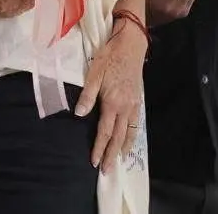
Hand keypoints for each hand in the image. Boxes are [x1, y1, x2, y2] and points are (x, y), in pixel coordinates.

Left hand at [75, 23, 146, 173]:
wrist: (131, 44)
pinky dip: (132, 136)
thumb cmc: (109, 56)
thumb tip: (79, 114)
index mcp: (113, 102)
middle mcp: (126, 107)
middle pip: (118, 137)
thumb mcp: (94, 73)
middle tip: (107, 172)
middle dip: (112, 155)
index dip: (99, 148)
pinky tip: (128, 140)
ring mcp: (134, 104)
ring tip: (119, 161)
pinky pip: (136, 124)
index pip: (104, 132)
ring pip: (130, 133)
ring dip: (123, 148)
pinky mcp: (138, 100)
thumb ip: (87, 95)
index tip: (95, 162)